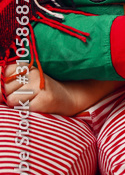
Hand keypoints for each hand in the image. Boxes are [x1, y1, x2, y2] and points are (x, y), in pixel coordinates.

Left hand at [3, 64, 124, 114]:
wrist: (69, 96)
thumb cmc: (40, 90)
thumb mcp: (22, 80)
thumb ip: (4, 80)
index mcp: (25, 65)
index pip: (1, 74)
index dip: (3, 84)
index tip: (16, 86)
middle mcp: (32, 72)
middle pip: (3, 88)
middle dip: (10, 95)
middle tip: (27, 94)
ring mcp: (40, 85)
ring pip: (10, 99)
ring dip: (17, 103)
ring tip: (31, 100)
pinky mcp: (46, 98)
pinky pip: (22, 107)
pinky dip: (26, 109)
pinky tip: (37, 104)